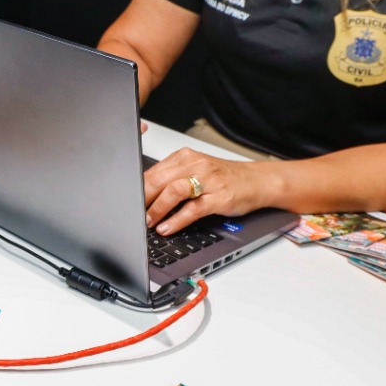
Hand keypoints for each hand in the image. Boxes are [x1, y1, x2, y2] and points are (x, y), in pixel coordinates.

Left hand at [144, 147, 276, 234]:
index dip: (138, 187)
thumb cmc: (225, 178)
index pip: (153, 171)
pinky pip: (193, 209)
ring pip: (174, 192)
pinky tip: (167, 227)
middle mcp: (195, 165)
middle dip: (143, 199)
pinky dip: (176, 219)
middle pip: (159, 179)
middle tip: (133, 213)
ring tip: (148, 222)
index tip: (127, 200)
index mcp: (186, 157)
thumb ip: (173, 178)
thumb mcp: (197, 171)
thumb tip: (145, 193)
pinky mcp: (218, 197)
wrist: (258, 181)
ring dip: (157, 208)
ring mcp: (208, 181)